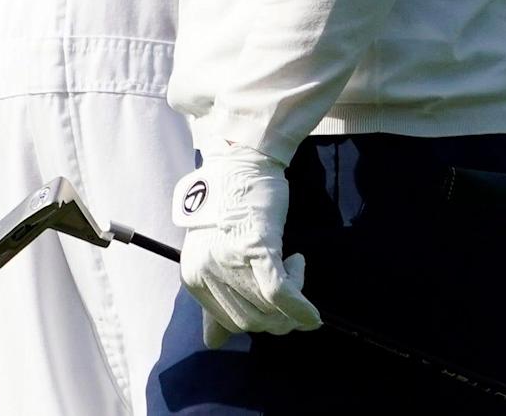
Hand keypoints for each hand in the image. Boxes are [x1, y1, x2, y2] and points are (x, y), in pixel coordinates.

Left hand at [172, 147, 321, 348]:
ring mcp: (231, 259)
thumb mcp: (211, 252)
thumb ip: (212, 296)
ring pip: (268, 310)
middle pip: (250, 321)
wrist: (239, 161)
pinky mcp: (257, 245)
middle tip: (291, 292)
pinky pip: (281, 292)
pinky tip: (312, 313)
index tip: (273, 305)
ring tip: (295, 271)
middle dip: (277, 317)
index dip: (257, 320)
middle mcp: (208, 271)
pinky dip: (300, 307)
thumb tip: (212, 343)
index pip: (229, 323)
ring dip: (292, 304)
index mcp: (193, 275)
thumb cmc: (229, 205)